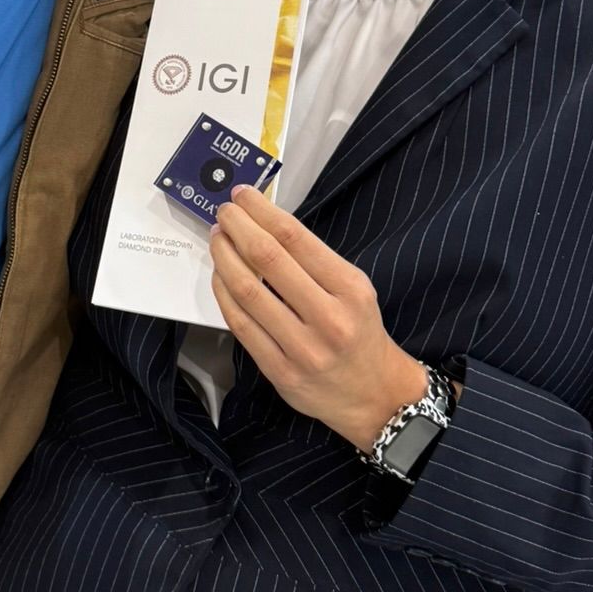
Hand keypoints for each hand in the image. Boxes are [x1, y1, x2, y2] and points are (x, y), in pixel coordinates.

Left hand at [208, 185, 425, 449]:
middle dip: (238, 227)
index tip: (242, 195)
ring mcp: (302, 348)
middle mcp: (328, 318)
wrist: (375, 395)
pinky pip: (241, 326)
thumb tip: (263, 223)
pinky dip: (224, 294)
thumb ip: (315, 261)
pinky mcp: (280, 372)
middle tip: (224, 212)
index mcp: (350, 289)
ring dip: (224, 258)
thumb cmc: (360, 331)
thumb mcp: (355, 289)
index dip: (261, 211)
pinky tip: (220, 276)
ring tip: (217, 239)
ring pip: (248, 292)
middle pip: (268, 260)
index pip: (295, 238)